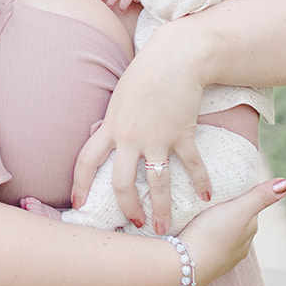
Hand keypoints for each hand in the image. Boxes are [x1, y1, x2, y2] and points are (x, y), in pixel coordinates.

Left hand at [71, 17, 213, 233]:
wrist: (176, 56)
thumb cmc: (147, 72)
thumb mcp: (120, 97)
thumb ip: (112, 122)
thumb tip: (103, 138)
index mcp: (111, 126)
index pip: (86, 161)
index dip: (79, 185)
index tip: (78, 205)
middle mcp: (130, 136)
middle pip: (120, 183)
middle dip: (126, 208)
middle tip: (133, 223)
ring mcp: (157, 137)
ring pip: (157, 183)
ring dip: (162, 209)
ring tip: (166, 229)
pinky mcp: (182, 134)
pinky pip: (192, 165)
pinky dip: (201, 182)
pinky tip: (206, 197)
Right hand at [178, 178, 285, 285]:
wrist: (184, 265)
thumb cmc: (212, 234)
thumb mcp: (239, 210)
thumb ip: (260, 197)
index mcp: (250, 230)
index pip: (249, 205)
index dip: (240, 192)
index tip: (227, 181)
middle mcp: (240, 246)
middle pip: (236, 218)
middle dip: (228, 207)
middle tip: (211, 192)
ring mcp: (223, 256)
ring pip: (222, 232)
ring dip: (216, 222)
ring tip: (201, 210)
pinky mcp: (206, 262)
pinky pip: (209, 243)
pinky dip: (205, 235)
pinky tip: (196, 231)